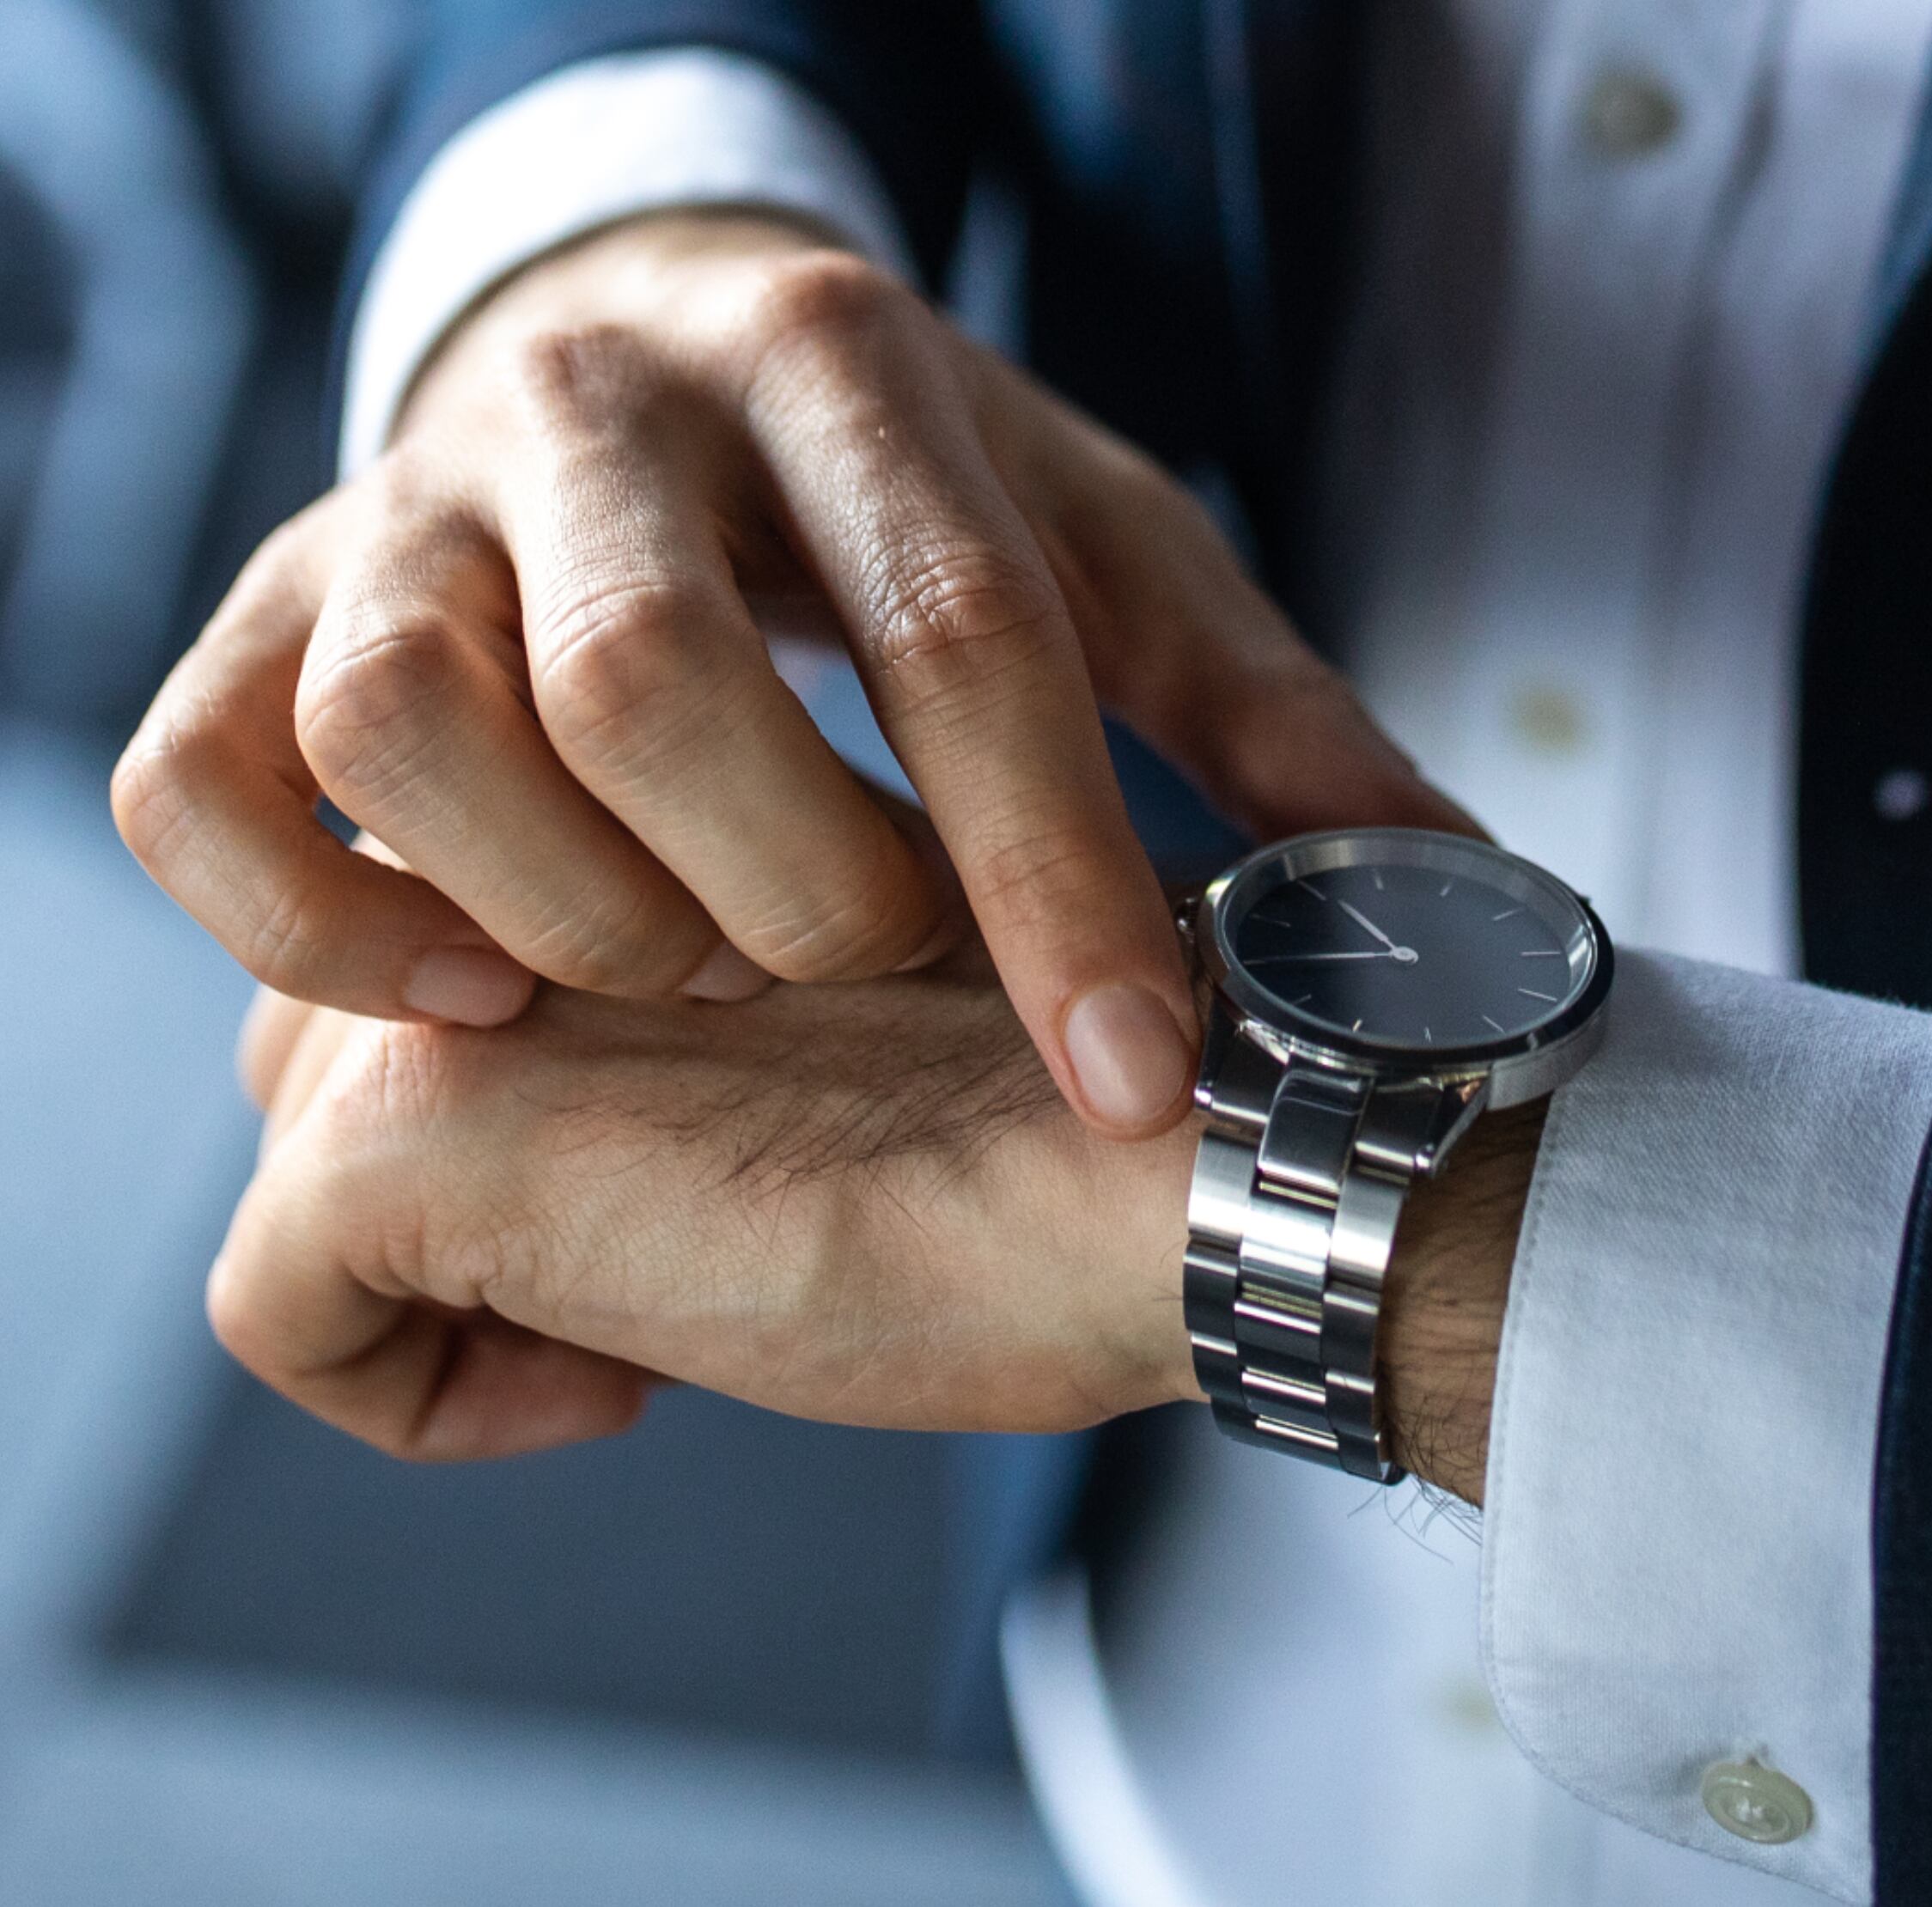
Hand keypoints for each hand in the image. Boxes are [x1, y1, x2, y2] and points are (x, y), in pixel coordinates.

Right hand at [113, 211, 1470, 1138]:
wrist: (658, 346)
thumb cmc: (912, 499)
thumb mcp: (1110, 560)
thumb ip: (1271, 722)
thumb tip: (1456, 895)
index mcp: (846, 374)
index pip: (958, 641)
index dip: (1056, 882)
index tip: (1141, 1079)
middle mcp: (597, 410)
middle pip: (654, 688)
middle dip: (789, 897)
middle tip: (867, 970)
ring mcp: (400, 501)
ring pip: (408, 724)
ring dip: (569, 918)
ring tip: (693, 970)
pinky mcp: (262, 602)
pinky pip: (206, 782)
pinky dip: (315, 919)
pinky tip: (468, 990)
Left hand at [217, 969, 1531, 1497]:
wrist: (1187, 1160)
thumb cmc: (1085, 1116)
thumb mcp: (873, 1018)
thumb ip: (715, 999)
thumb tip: (606, 1125)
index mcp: (637, 801)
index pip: (451, 915)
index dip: (542, 1066)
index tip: (716, 1150)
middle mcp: (520, 861)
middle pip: (339, 1018)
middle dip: (469, 1175)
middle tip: (680, 1256)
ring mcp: (457, 990)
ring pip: (294, 1140)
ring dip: (456, 1278)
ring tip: (653, 1329)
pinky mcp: (422, 1125)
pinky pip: (273, 1300)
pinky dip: (412, 1401)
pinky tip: (610, 1394)